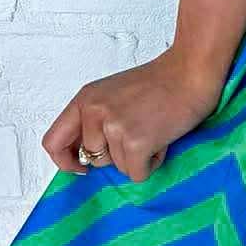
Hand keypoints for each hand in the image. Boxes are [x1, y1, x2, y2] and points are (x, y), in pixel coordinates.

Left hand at [41, 48, 228, 184]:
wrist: (191, 71)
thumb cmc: (160, 82)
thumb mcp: (113, 94)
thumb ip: (95, 119)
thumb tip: (86, 156)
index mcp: (85, 100)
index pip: (53, 142)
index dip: (66, 161)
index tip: (82, 167)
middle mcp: (94, 113)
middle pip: (94, 159)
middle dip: (117, 154)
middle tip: (140, 130)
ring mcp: (113, 127)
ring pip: (118, 167)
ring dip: (138, 157)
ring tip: (154, 129)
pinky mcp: (134, 142)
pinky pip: (137, 174)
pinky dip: (152, 163)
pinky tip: (162, 139)